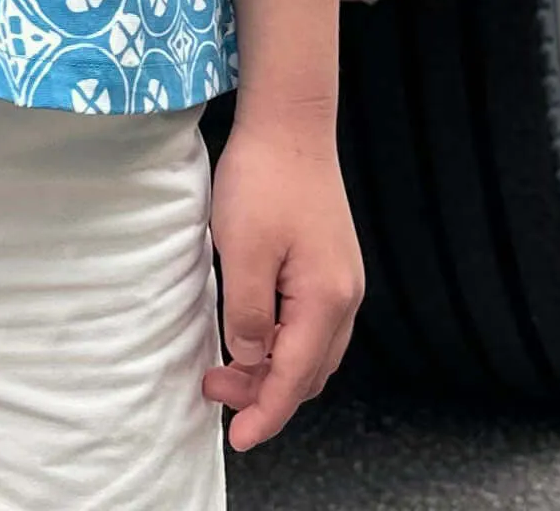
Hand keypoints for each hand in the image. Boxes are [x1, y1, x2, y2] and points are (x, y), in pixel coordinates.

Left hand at [203, 112, 362, 448]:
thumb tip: (249, 359)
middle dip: (265, 394)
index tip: (237, 437)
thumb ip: (246, 318)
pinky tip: (253, 333)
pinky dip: (284, 344)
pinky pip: (312, 325)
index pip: (295, 379)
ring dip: (273, 370)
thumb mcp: (242, 253)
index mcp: (326, 298)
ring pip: (313, 351)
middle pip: (310, 373)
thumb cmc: (266, 178)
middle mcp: (345, 294)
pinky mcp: (332, 264)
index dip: (265, 414)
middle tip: (214, 385)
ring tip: (226, 364)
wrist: (291, 121)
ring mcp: (343, 278)